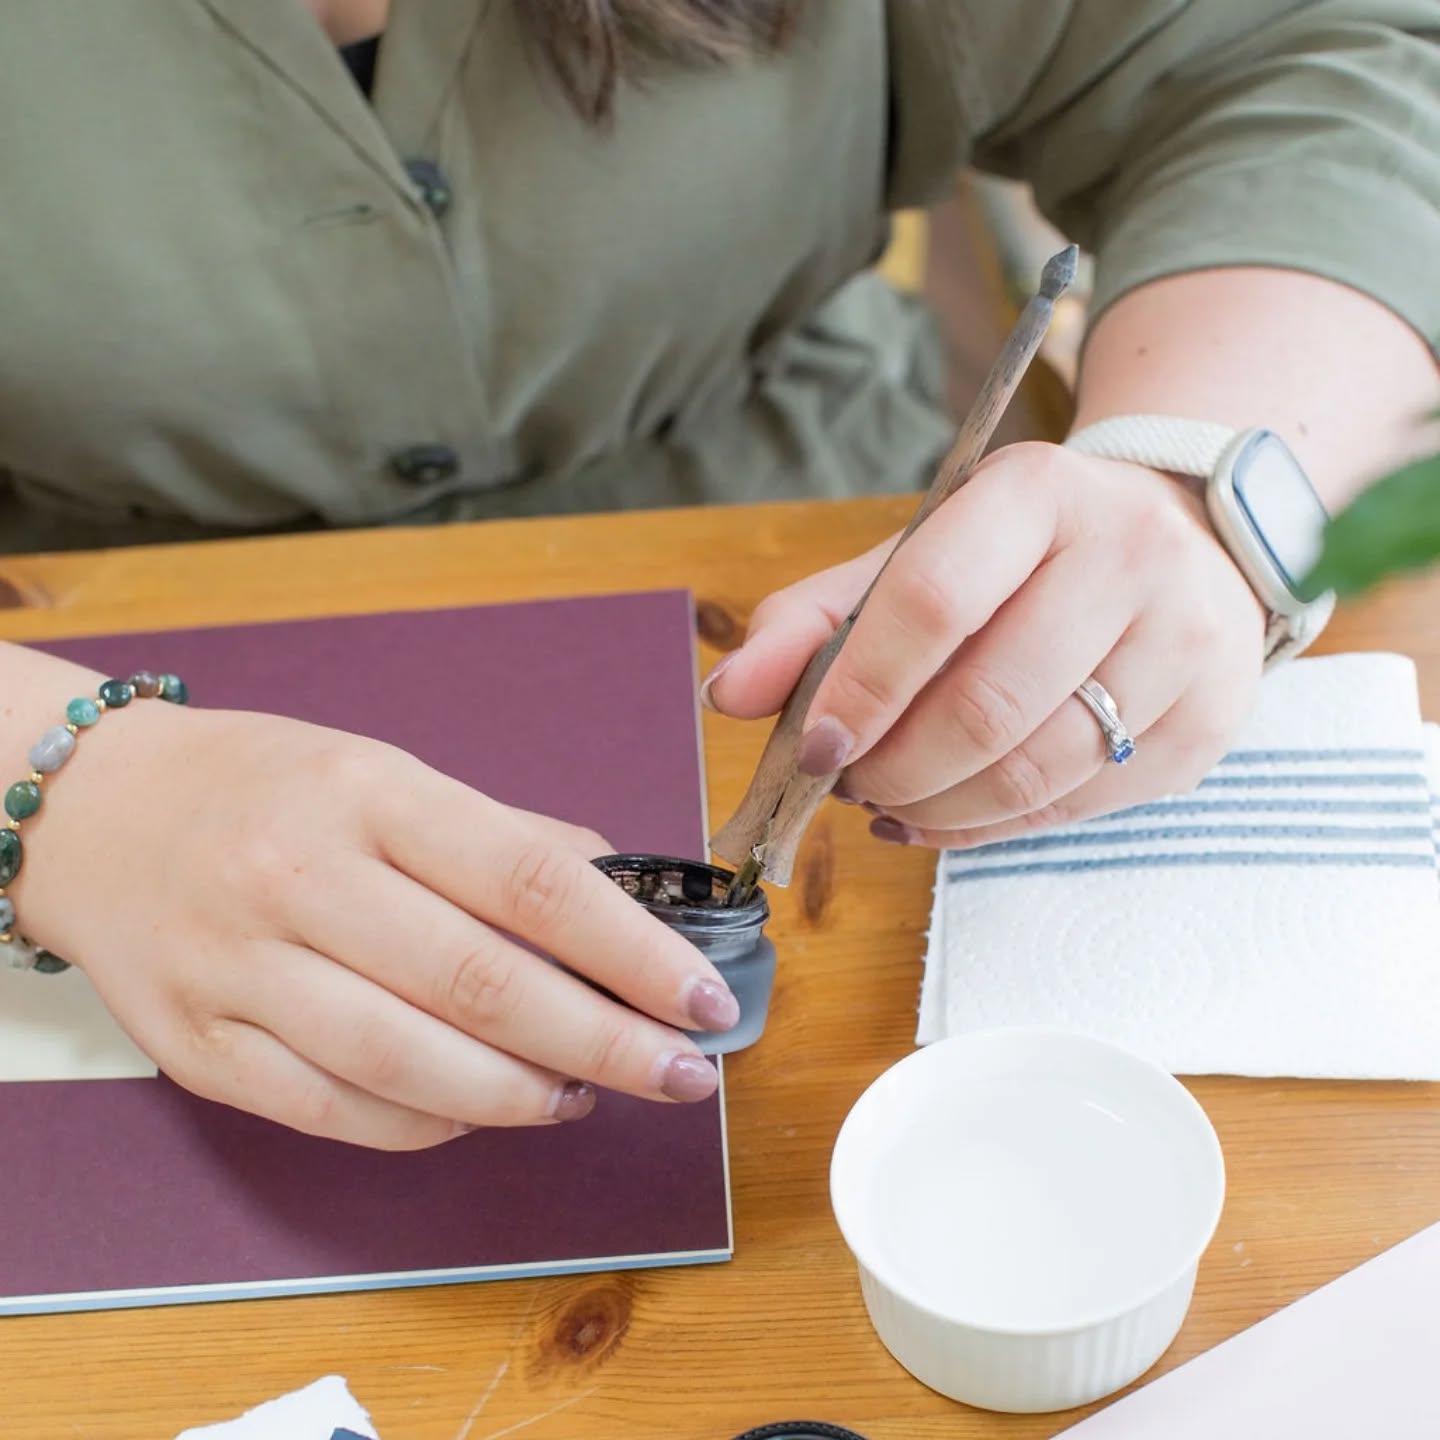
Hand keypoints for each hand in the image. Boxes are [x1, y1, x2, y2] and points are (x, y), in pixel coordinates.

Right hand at [16, 704, 736, 1147]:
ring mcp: (242, 970)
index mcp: (371, 794)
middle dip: (603, 1044)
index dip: (634, 950)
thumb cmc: (270, 788)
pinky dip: (428, 1128)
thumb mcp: (388, 773)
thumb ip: (505, 837)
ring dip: (521, 1098)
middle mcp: (303, 878)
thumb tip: (622, 897)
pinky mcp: (199, 1048)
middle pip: (482, 985)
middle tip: (679, 1073)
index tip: (703, 998)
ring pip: (409, 1066)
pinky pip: (335, 1113)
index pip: (532, 881)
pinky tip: (482, 1113)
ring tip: (584, 1096)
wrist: (99, 813)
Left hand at [704, 442, 1266, 847]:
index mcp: (1037, 494)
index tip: (812, 747)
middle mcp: (1128, 557)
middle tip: (851, 782)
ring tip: (892, 799)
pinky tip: (945, 814)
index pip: (933, 603)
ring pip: (1035, 772)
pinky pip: (1076, 807)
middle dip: (893, 769)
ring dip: (936, 809)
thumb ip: (817, 619)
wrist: (1186, 539)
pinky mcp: (1208, 724)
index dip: (861, 690)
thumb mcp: (921, 555)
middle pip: (985, 706)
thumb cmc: (1025, 556)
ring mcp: (1184, 643)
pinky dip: (989, 828)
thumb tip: (728, 695)